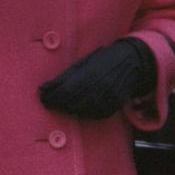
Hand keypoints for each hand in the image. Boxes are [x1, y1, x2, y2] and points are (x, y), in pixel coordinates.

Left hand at [38, 38, 155, 119]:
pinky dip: (84, 113)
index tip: (43, 97)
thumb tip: (44, 88)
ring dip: (70, 109)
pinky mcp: (114, 105)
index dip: (51, 97)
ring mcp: (108, 98)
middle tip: (50, 102)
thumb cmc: (103, 59)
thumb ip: (64, 77)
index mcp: (89, 74)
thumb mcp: (83, 63)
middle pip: (72, 103)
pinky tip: (79, 107)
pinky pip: (95, 114)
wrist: (131, 61)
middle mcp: (99, 88)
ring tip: (63, 104)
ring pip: (82, 111)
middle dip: (58, 104)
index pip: (64, 92)